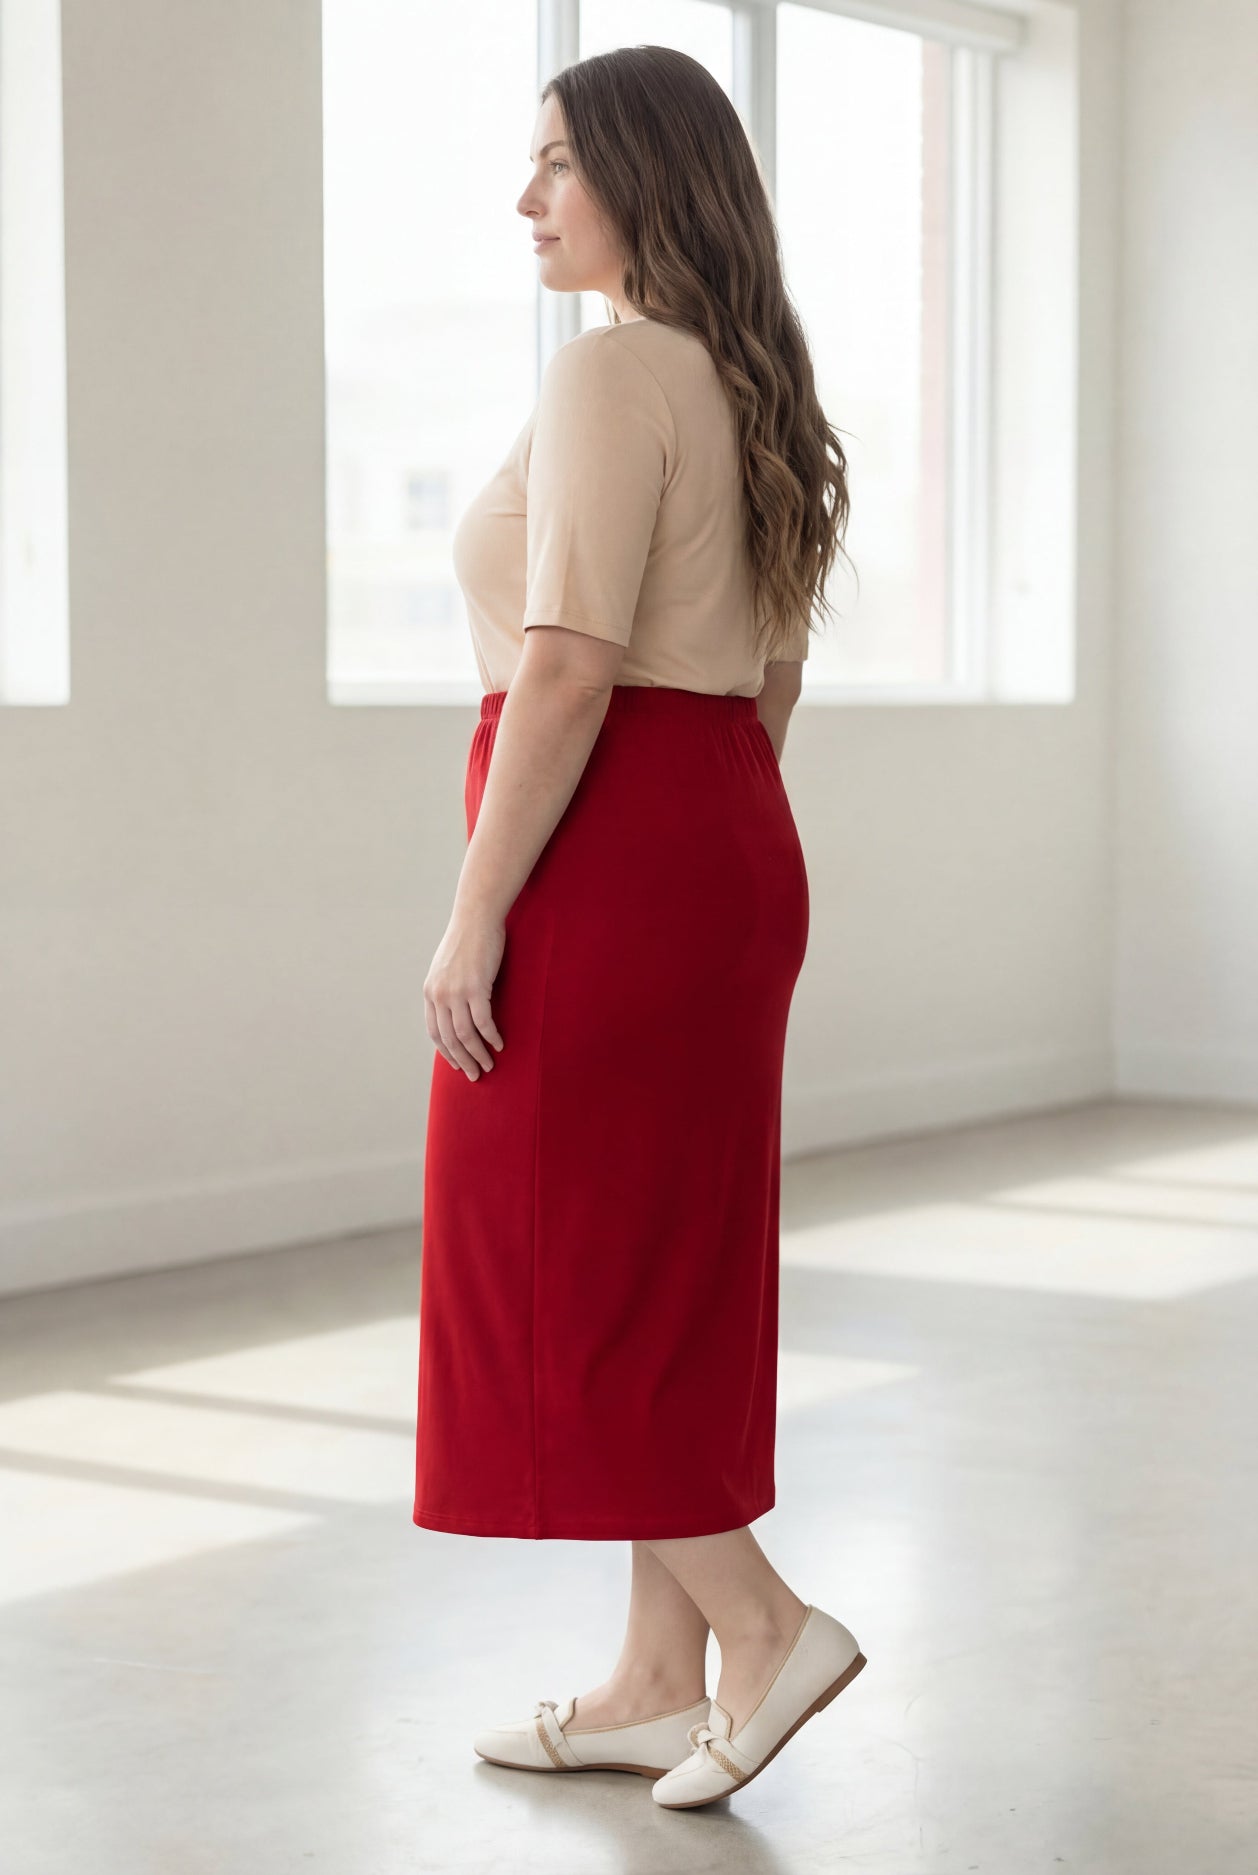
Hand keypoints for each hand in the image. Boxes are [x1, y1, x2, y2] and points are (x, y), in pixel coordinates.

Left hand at [424, 911, 505, 1080]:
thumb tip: (457, 1011)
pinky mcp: (476, 987)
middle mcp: (439, 994)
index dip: (446, 1052)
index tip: (458, 1064)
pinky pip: (483, 1021)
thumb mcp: (448, 968)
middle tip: (475, 1074)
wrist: (476, 918)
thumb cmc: (467, 941)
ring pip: (466, 1034)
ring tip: (489, 1065)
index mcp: (430, 992)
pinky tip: (500, 1044)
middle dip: (463, 1060)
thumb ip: (448, 990)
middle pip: (449, 1038)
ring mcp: (456, 991)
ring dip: (478, 1053)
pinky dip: (491, 1036)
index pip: (434, 1032)